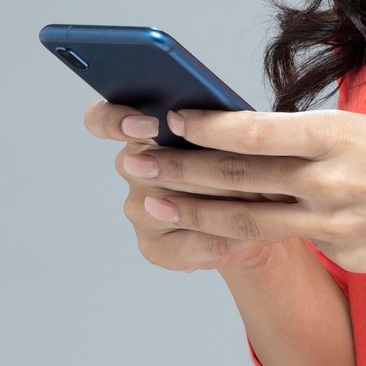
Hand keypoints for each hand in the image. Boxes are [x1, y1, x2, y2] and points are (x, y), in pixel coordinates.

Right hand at [84, 101, 310, 272]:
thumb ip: (219, 118)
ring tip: (261, 198)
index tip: (149, 125)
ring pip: (170, 206)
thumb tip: (217, 117)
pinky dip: (227, 239)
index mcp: (144, 129)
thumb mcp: (239, 129)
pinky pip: (191, 244)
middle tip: (235, 166)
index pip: (102, 120)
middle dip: (196, 168)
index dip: (116, 122)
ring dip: (219, 203)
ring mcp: (140, 210)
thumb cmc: (250, 156)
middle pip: (144, 166)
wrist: (264, 210)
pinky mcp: (155, 247)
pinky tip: (254, 234)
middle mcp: (133, 168)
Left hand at [85, 101, 365, 276]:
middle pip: (241, 179)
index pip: (258, 132)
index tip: (169, 118)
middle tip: (133, 159)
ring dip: (197, 209)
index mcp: (345, 136)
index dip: (207, 128)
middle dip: (180, 169)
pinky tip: (224, 225)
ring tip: (152, 199)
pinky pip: (297, 241)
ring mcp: (341, 226)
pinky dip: (257, 231)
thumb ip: (328, 143)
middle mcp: (336, 182)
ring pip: (252, 219)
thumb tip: (271, 149)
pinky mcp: (351, 255)